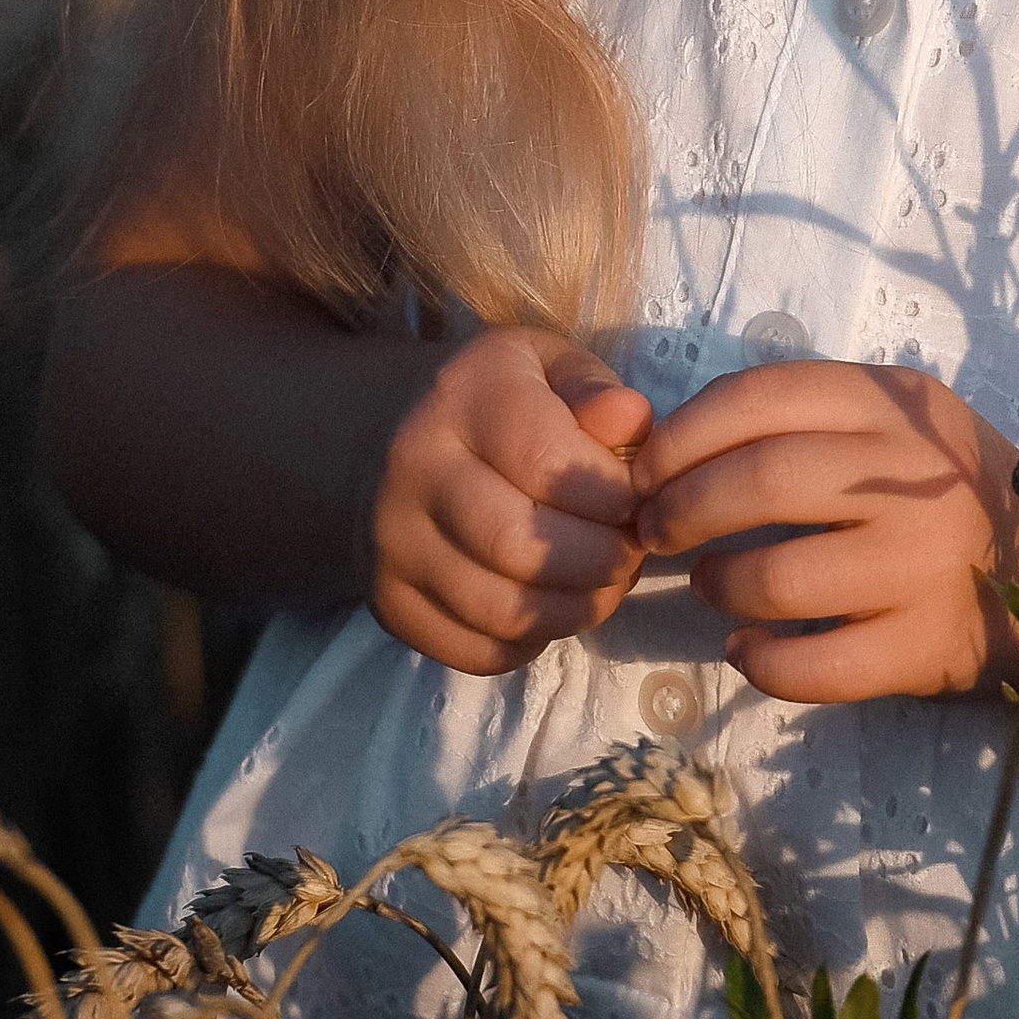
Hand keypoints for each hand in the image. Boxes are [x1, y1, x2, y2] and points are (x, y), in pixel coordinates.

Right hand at [366, 332, 652, 675]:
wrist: (380, 442)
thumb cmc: (491, 401)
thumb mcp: (544, 367)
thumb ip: (592, 388)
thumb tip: (630, 421)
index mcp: (461, 399)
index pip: (547, 463)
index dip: (613, 496)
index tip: (638, 501)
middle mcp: (413, 471)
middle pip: (519, 545)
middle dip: (601, 561)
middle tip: (628, 552)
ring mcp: (393, 546)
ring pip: (501, 610)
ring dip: (575, 609)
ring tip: (601, 583)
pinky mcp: (390, 605)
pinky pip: (476, 651)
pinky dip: (531, 643)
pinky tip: (549, 605)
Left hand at [633, 361, 1018, 701]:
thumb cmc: (948, 489)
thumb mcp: (897, 420)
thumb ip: (807, 419)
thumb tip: (674, 446)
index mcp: (894, 405)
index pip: (761, 397)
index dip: (682, 435)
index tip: (647, 470)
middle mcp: (911, 479)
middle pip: (761, 482)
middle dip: (681, 510)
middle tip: (659, 532)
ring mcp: (922, 566)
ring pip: (780, 579)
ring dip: (720, 586)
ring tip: (714, 587)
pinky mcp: (926, 647)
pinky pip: (817, 667)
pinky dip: (762, 663)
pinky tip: (747, 650)